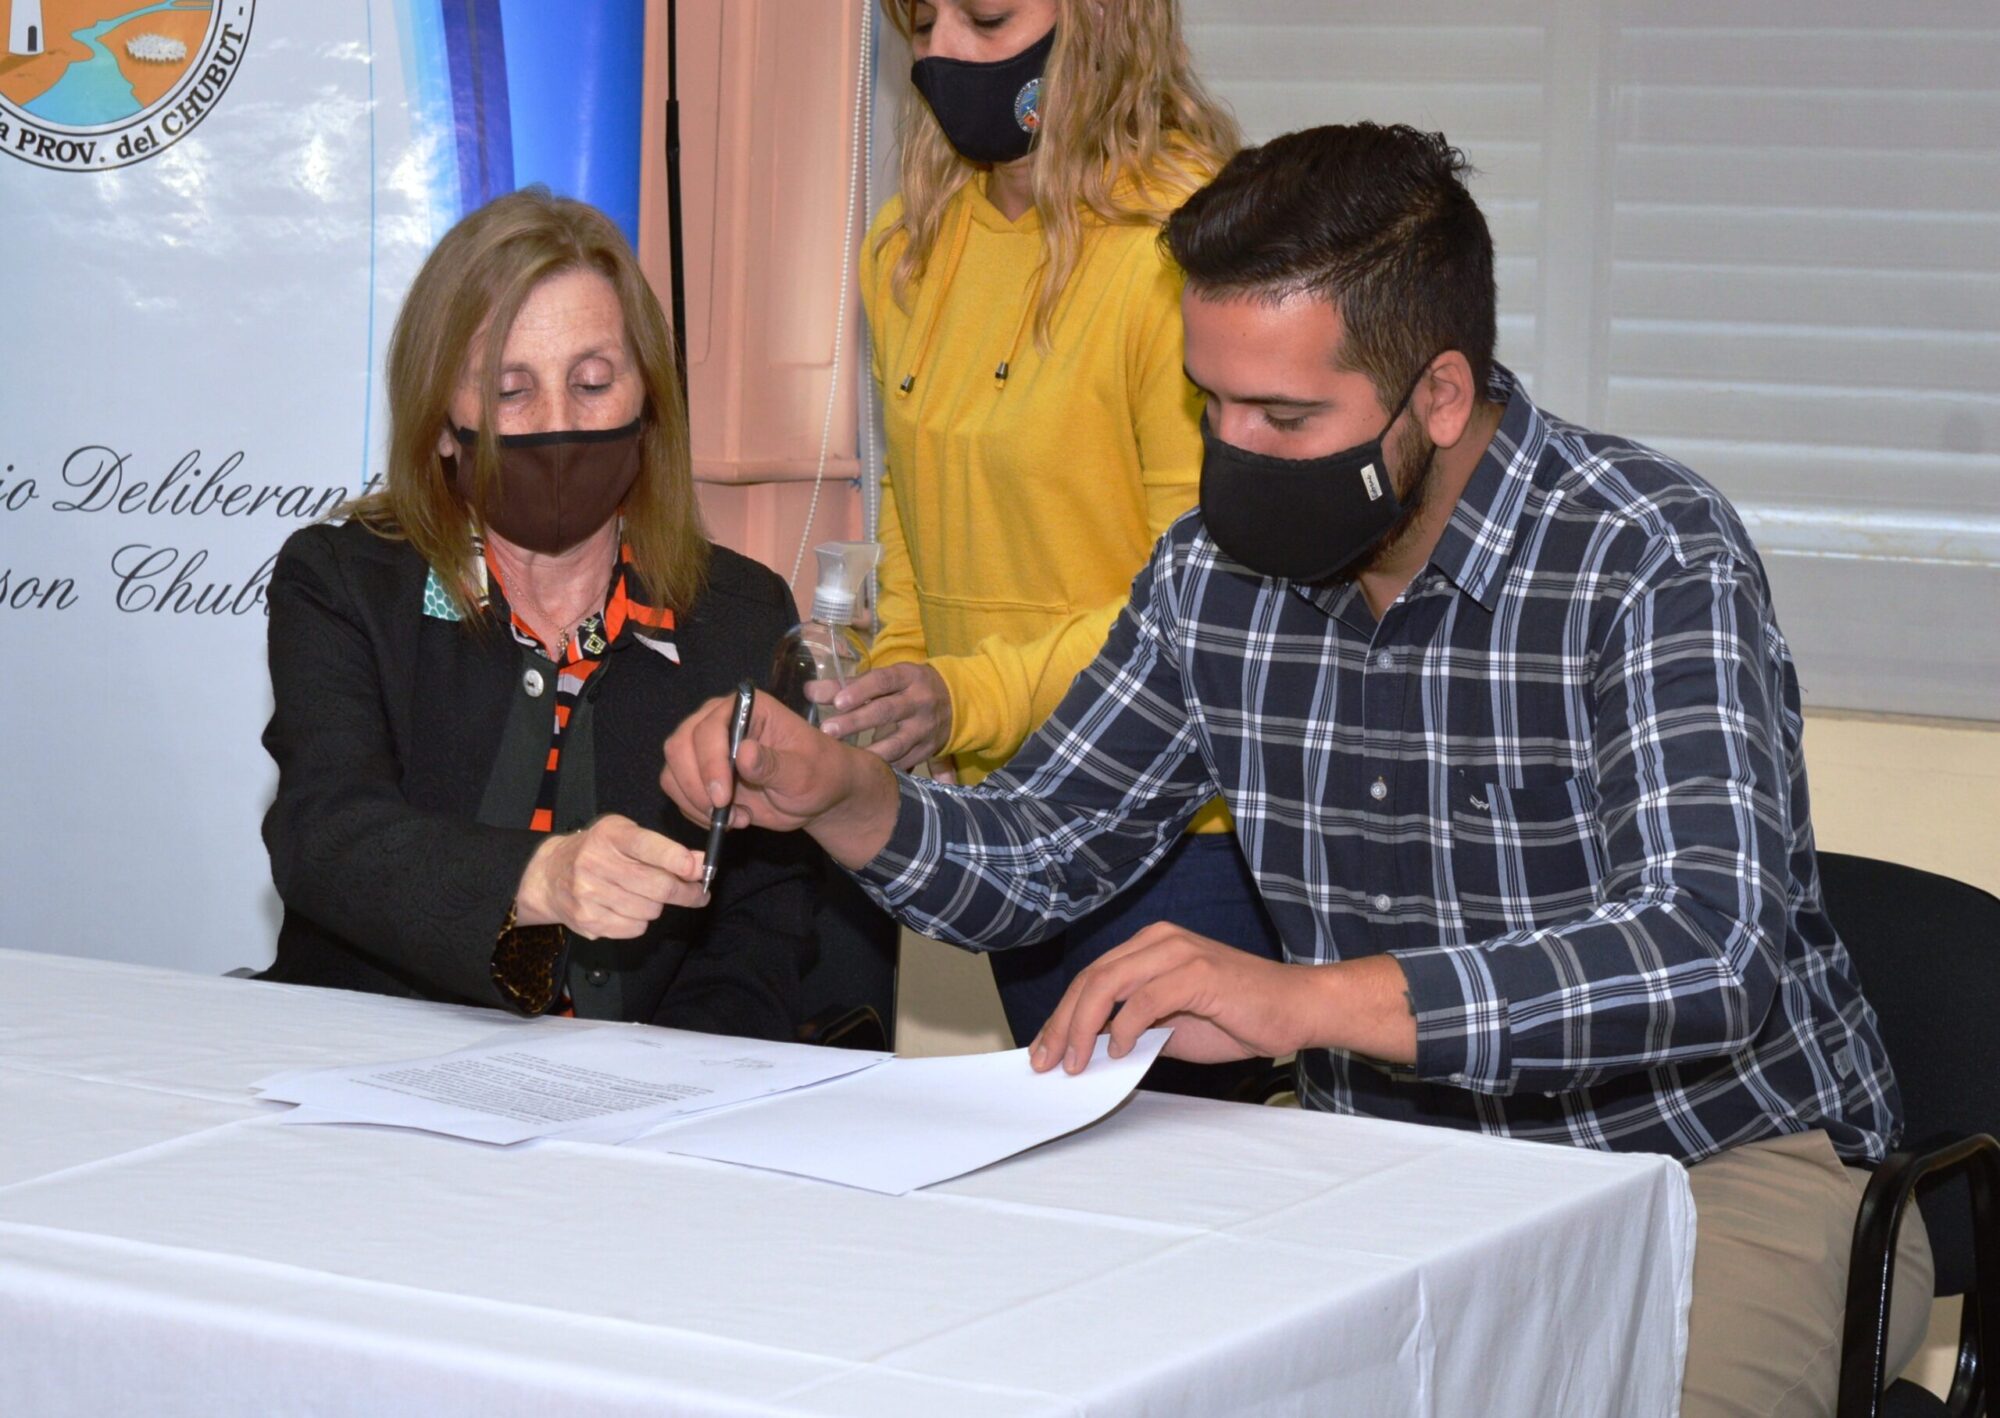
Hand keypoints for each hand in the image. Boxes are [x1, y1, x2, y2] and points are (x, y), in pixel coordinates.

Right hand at [514, 813, 708, 938]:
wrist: (549, 874)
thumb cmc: (597, 851)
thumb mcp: (625, 835)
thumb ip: (662, 848)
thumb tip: (701, 863)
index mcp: (610, 836)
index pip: (647, 846)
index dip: (676, 859)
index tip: (699, 868)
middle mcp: (595, 863)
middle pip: (657, 886)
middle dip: (686, 892)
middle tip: (697, 893)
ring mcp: (589, 894)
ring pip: (650, 910)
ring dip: (658, 906)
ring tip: (647, 896)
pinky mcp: (587, 920)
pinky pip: (634, 929)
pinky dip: (640, 921)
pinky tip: (629, 908)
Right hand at [660, 689, 900, 867]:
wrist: (817, 796)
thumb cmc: (818, 775)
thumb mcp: (804, 773)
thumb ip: (774, 764)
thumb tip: (744, 752)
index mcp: (746, 707)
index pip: (708, 727)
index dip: (709, 763)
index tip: (723, 797)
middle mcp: (718, 720)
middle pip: (679, 747)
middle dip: (696, 786)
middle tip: (724, 812)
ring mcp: (705, 747)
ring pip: (672, 771)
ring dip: (696, 802)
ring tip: (735, 819)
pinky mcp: (700, 774)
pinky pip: (678, 791)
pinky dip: (696, 812)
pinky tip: (730, 820)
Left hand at [814, 663, 952, 771]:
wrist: (956, 702)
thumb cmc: (906, 687)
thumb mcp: (884, 679)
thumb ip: (846, 686)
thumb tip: (809, 691)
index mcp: (908, 676)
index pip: (883, 680)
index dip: (860, 691)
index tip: (837, 702)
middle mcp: (920, 701)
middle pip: (886, 711)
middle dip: (856, 722)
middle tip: (827, 730)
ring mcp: (925, 728)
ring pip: (897, 742)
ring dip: (870, 751)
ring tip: (844, 757)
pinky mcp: (927, 751)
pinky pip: (904, 761)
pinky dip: (883, 767)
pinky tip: (862, 772)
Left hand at [1028, 923, 1418, 1075]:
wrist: (1297, 1008)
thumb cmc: (1239, 1017)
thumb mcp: (1174, 1026)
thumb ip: (1135, 1030)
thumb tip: (1090, 1054)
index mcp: (1149, 946)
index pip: (1091, 979)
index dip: (1062, 1017)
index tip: (1044, 1052)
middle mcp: (1158, 940)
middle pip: (1091, 979)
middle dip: (1062, 1024)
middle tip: (1047, 1063)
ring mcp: (1178, 952)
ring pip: (1109, 983)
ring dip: (1084, 1027)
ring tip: (1075, 1063)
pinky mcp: (1197, 971)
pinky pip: (1145, 997)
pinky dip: (1124, 1026)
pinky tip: (1117, 1050)